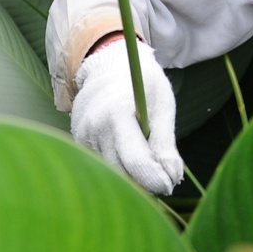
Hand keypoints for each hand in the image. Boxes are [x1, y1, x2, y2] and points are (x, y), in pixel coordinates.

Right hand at [70, 38, 183, 194]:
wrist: (110, 66)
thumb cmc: (142, 84)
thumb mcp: (161, 105)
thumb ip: (165, 143)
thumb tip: (173, 178)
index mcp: (116, 114)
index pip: (135, 161)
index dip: (155, 179)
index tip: (170, 185)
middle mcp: (93, 127)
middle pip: (121, 172)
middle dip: (144, 181)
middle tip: (164, 179)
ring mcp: (82, 136)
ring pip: (110, 172)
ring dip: (131, 177)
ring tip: (149, 165)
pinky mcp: (79, 142)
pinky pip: (102, 164)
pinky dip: (119, 167)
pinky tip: (130, 156)